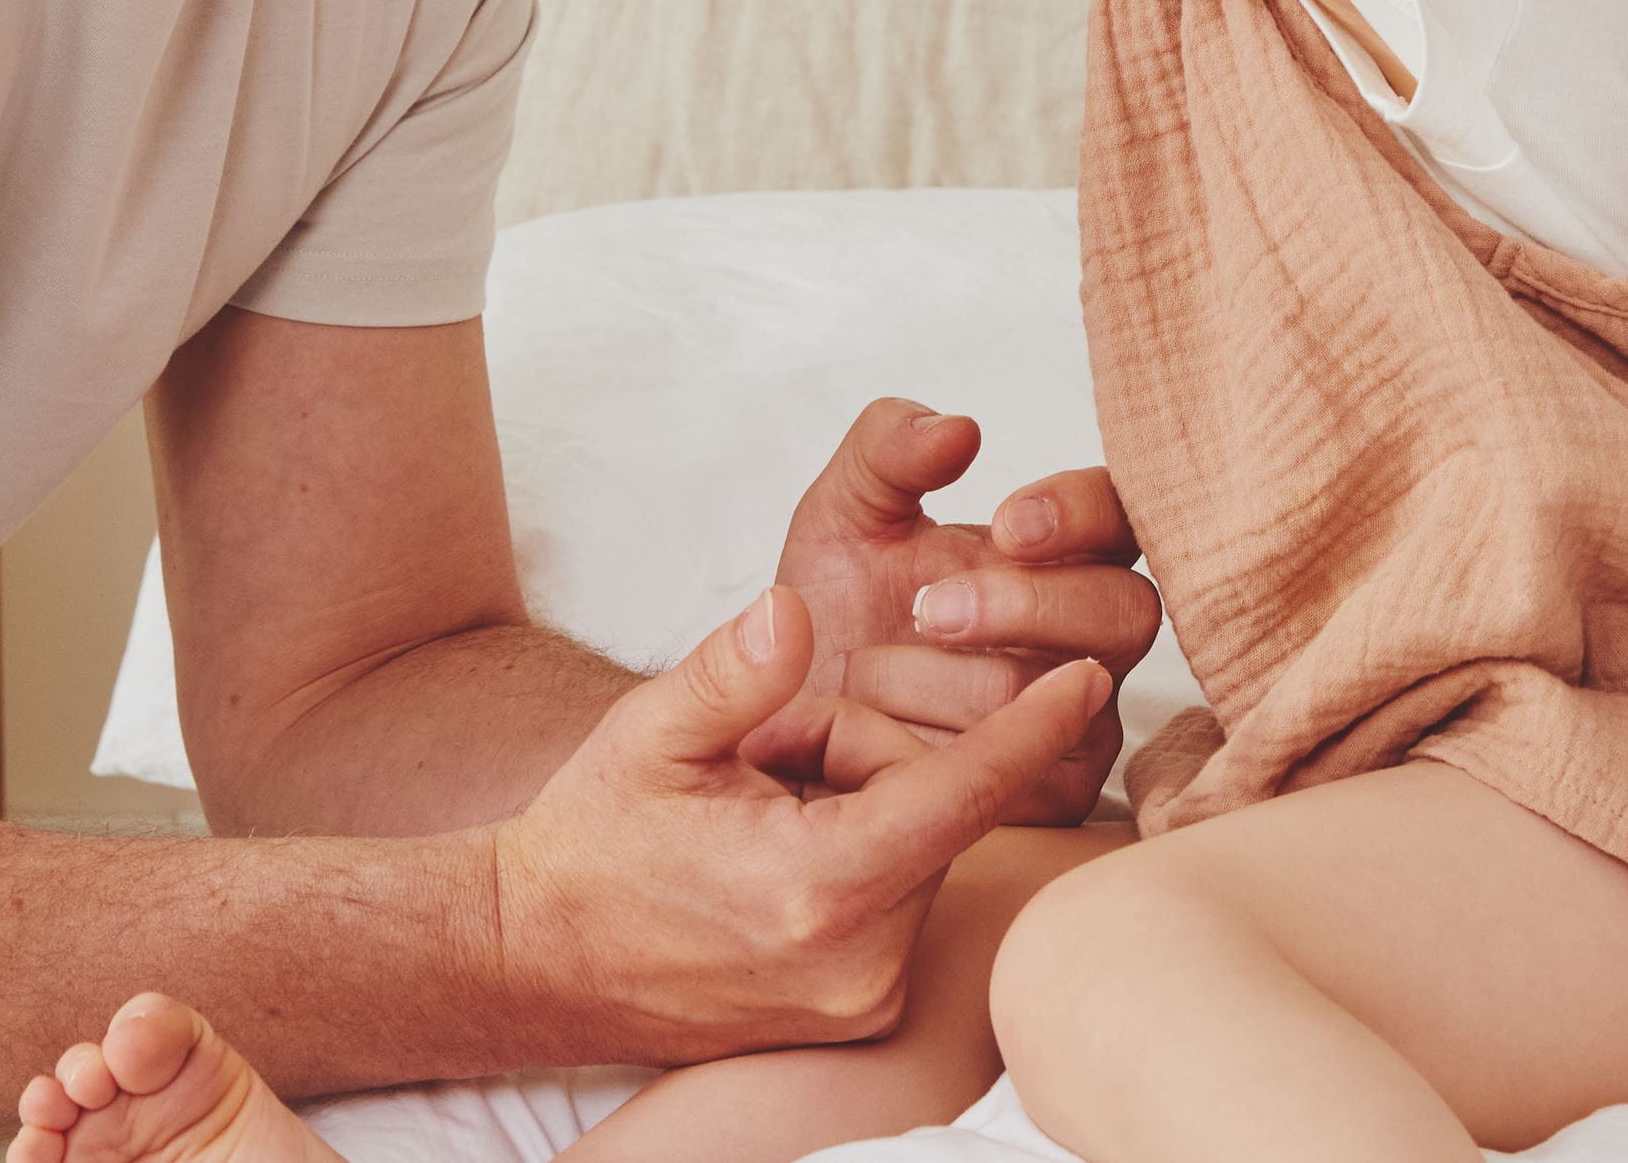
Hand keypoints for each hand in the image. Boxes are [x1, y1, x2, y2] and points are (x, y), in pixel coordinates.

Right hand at [492, 583, 1107, 1062]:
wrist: (536, 959)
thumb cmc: (594, 838)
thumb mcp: (652, 733)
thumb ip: (734, 671)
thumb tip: (793, 612)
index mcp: (813, 890)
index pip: (956, 795)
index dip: (1026, 728)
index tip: (1091, 677)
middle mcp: (856, 964)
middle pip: (926, 800)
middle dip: (860, 749)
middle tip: (761, 759)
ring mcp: (861, 1001)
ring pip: (915, 839)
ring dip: (855, 798)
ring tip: (755, 810)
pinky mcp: (859, 1014)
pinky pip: (898, 888)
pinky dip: (857, 846)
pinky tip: (775, 852)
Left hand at [770, 399, 1161, 826]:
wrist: (783, 719)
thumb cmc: (834, 609)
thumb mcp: (844, 512)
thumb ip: (890, 450)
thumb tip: (960, 430)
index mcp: (1060, 552)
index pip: (1121, 516)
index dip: (1079, 513)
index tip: (1003, 522)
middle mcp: (1089, 635)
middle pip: (1127, 611)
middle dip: (1025, 605)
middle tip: (928, 609)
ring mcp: (1080, 718)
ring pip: (1065, 696)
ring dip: (953, 681)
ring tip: (867, 673)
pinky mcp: (1055, 794)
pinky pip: (1032, 774)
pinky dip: (945, 749)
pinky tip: (881, 736)